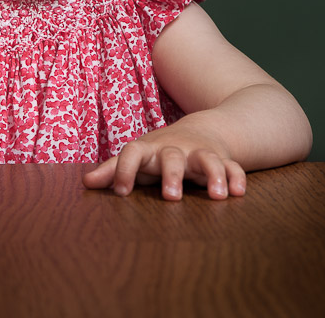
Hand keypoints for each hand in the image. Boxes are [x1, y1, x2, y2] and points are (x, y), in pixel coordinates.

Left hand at [82, 124, 246, 200]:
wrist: (201, 129)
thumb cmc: (161, 151)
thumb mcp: (139, 157)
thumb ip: (115, 170)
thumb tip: (86, 183)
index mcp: (150, 150)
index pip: (133, 153)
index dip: (125, 170)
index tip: (121, 192)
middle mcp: (175, 150)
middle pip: (171, 157)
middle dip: (172, 175)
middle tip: (171, 196)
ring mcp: (200, 153)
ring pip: (207, 159)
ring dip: (212, 175)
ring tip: (217, 196)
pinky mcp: (222, 160)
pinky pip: (232, 166)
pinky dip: (236, 177)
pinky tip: (238, 192)